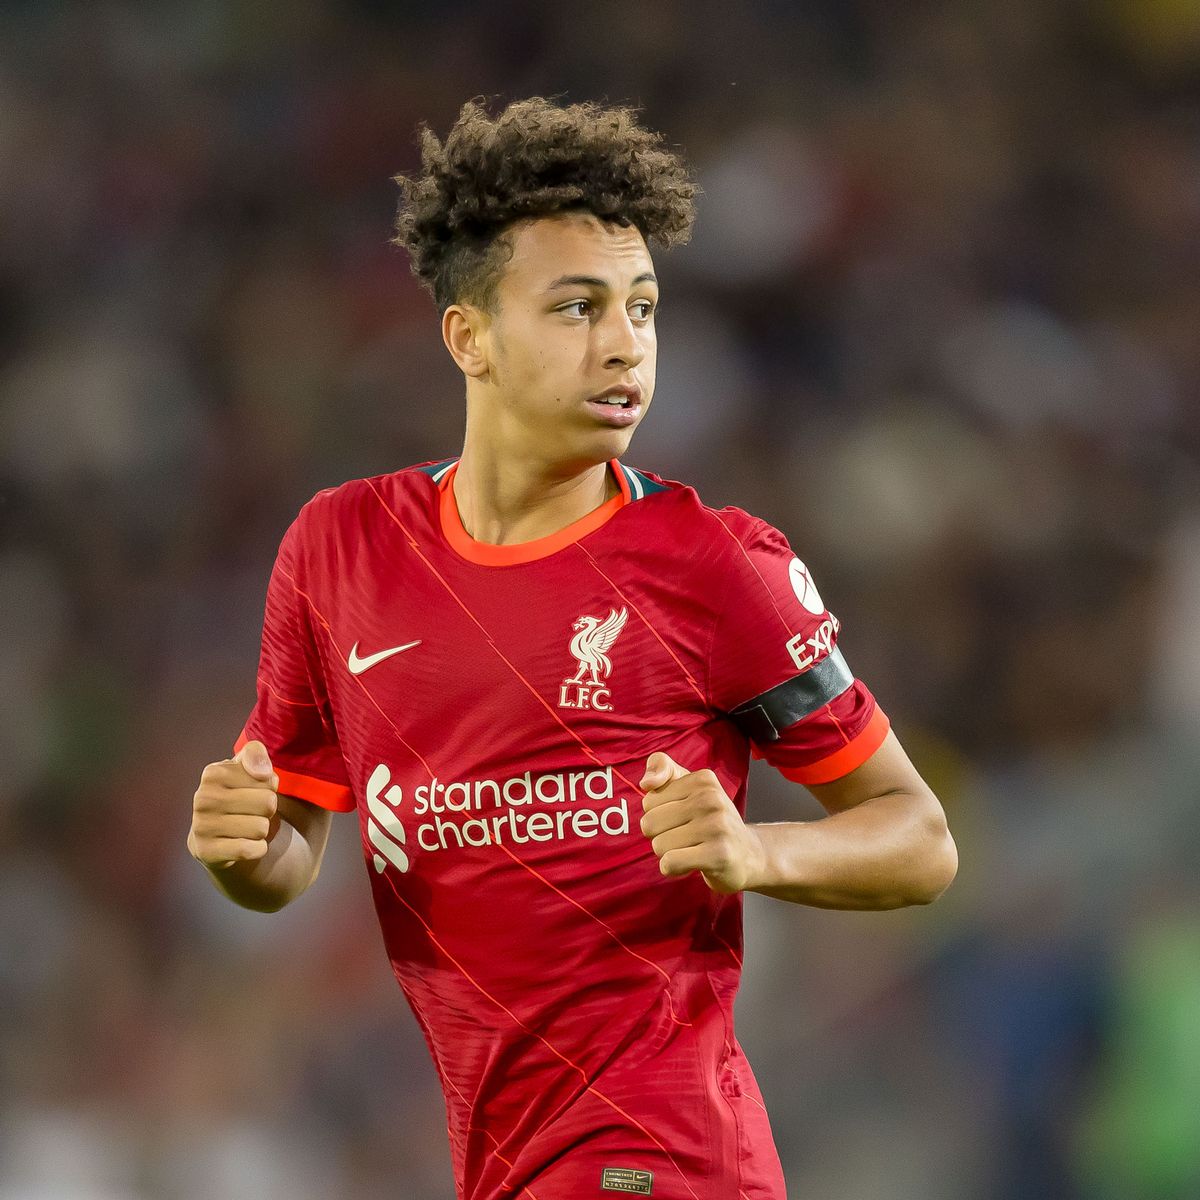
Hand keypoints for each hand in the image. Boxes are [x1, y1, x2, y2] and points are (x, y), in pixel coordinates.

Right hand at [189, 740, 278, 869]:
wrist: (215, 836)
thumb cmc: (239, 794)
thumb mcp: (247, 766)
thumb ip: (256, 754)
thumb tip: (264, 773)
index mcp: (213, 773)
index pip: (269, 780)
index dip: (269, 788)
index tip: (253, 791)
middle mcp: (203, 798)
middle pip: (268, 803)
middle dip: (268, 810)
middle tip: (252, 812)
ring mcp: (201, 826)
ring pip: (261, 828)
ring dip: (261, 830)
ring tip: (246, 827)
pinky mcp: (206, 851)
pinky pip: (251, 850)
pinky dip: (257, 849)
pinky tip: (245, 844)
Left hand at [638, 753, 763, 894]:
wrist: (748, 855)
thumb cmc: (709, 821)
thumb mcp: (687, 787)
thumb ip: (661, 768)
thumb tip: (646, 783)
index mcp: (703, 779)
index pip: (649, 801)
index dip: (658, 815)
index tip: (682, 817)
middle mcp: (712, 798)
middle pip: (650, 823)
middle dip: (660, 836)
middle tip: (685, 837)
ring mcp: (717, 826)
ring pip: (659, 845)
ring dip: (668, 854)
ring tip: (691, 850)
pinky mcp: (718, 854)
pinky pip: (670, 862)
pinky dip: (672, 869)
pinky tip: (690, 865)